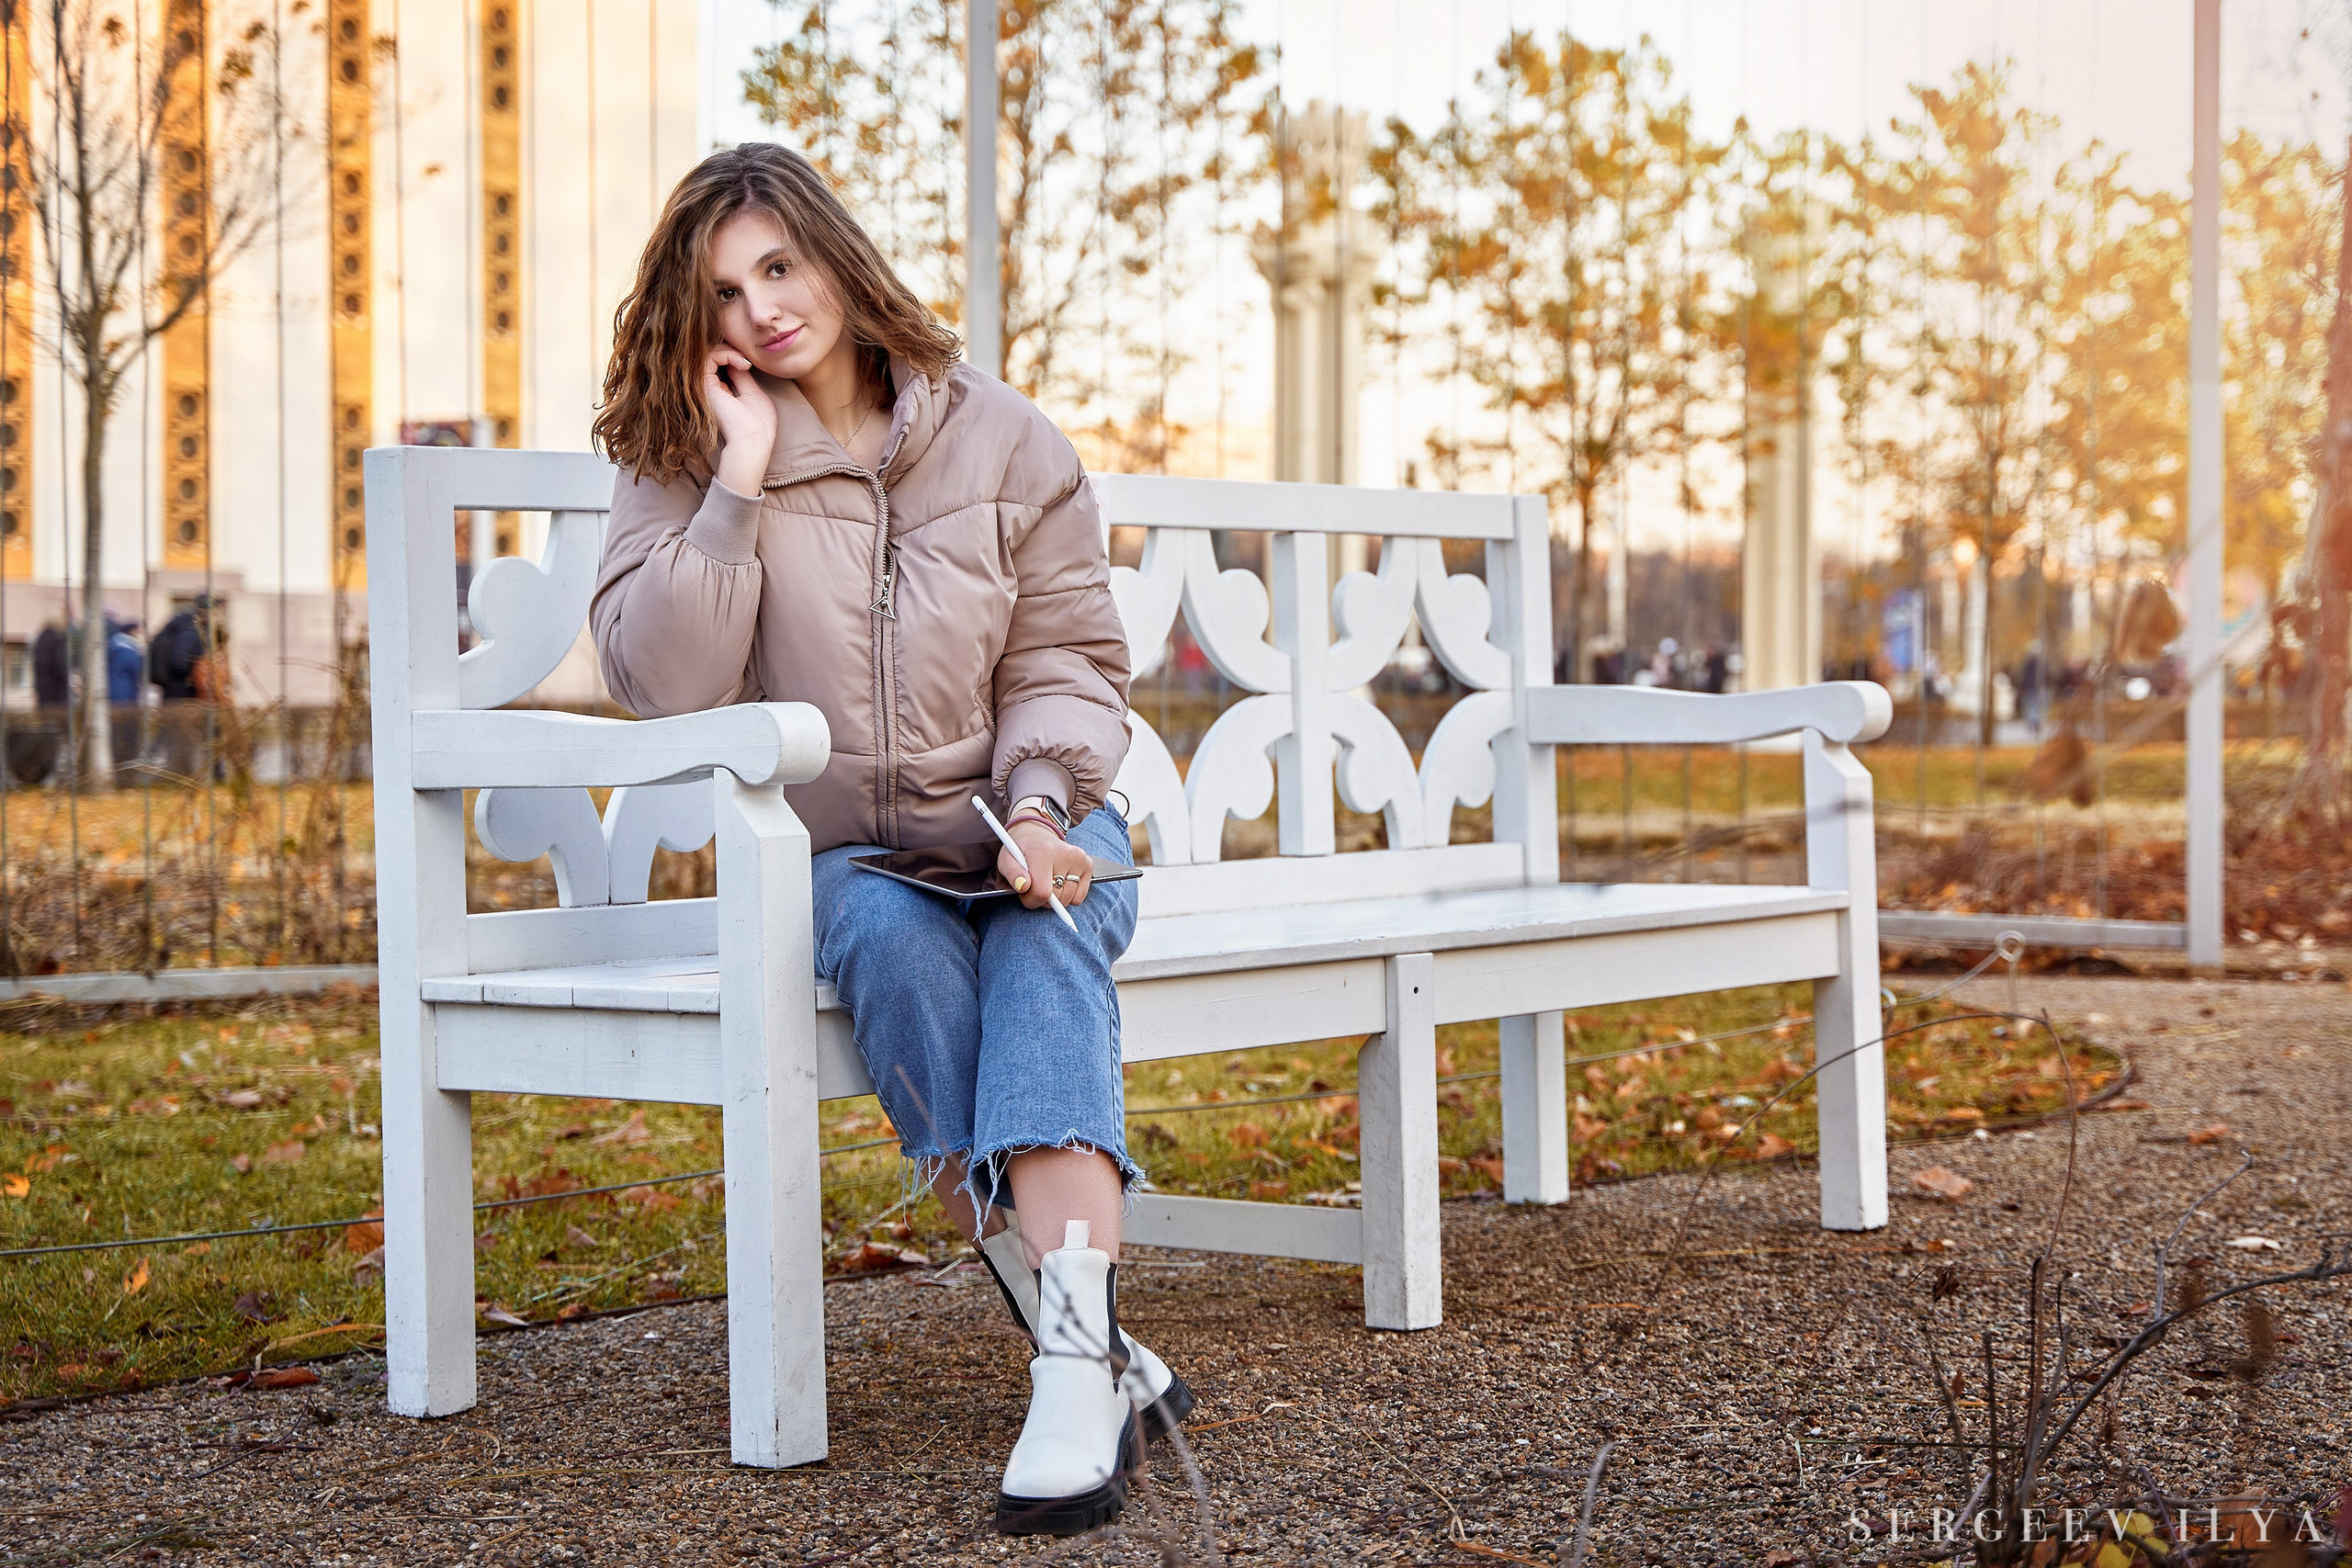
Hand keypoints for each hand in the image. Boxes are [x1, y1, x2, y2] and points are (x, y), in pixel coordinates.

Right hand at [703, 346, 777, 494]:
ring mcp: (703, 386)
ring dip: (730, 351)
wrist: (752, 440)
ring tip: (746, 363)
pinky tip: (743, 365)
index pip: (720, 364)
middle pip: (712, 356)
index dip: (734, 356)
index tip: (750, 364)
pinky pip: (709, 356)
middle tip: (747, 360)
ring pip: (708, 353)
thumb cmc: (757, 424)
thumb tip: (738, 360)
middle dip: (731, 350)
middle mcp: (708, 389)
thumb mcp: (753, 394)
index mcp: (719, 393)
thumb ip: (742, 376)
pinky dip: (727, 354)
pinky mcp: (702, 384)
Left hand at [998, 821, 1092, 909]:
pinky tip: (1060, 882)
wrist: (1036, 834)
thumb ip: (1012, 875)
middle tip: (1035, 886)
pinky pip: (1078, 897)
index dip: (1031, 900)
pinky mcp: (1087, 864)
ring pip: (1068, 900)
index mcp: (1043, 852)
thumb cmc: (1020, 852)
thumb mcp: (1006, 861)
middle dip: (1042, 899)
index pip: (1042, 892)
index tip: (1025, 894)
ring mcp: (1079, 858)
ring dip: (1055, 899)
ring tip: (1046, 882)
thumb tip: (1024, 886)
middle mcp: (1065, 853)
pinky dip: (1068, 896)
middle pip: (1057, 898)